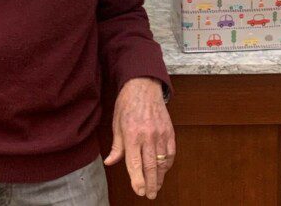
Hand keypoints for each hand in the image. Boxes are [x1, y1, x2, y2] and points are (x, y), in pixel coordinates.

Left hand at [104, 77, 174, 199]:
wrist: (144, 86)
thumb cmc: (128, 103)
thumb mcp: (117, 124)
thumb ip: (116, 146)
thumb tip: (110, 162)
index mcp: (132, 135)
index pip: (135, 164)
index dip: (138, 180)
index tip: (139, 191)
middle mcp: (148, 136)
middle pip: (151, 166)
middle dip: (150, 183)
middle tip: (150, 195)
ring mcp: (160, 133)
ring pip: (162, 161)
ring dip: (160, 176)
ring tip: (156, 186)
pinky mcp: (169, 130)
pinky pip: (171, 151)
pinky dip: (168, 162)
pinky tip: (164, 169)